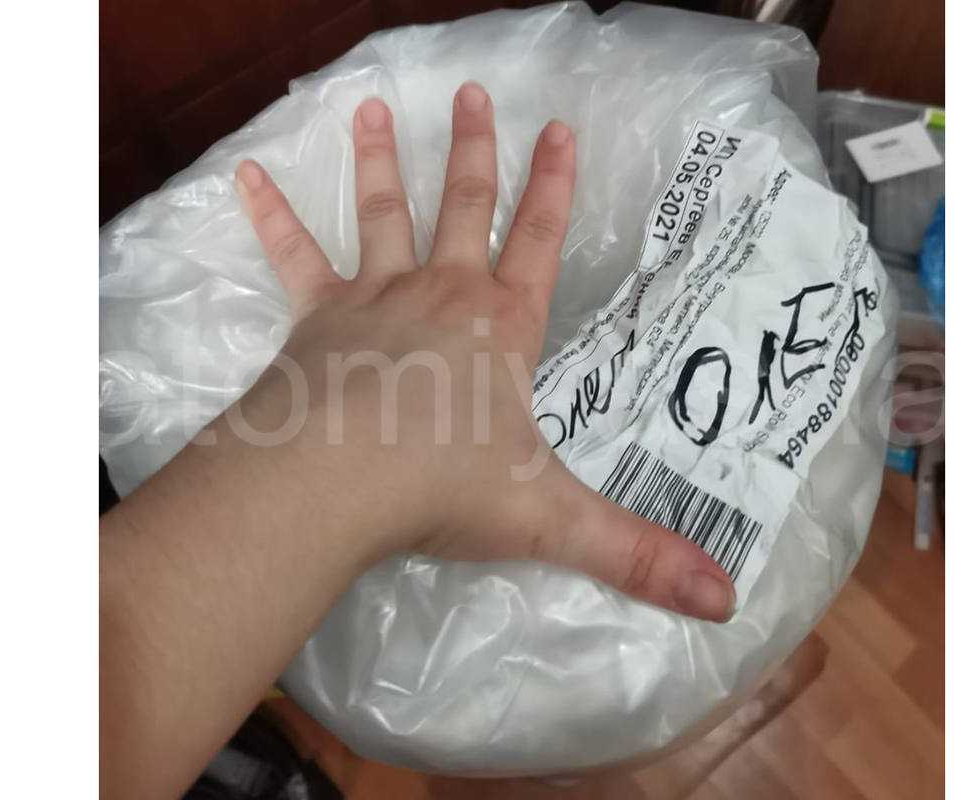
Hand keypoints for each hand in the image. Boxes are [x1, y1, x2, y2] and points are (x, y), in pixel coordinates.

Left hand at [228, 83, 734, 621]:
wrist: (333, 479)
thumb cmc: (442, 487)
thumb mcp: (551, 520)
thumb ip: (636, 554)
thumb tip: (725, 601)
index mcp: (503, 326)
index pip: (541, 241)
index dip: (555, 186)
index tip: (560, 128)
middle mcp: (442, 293)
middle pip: (465, 206)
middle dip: (476, 151)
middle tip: (477, 94)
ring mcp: (375, 297)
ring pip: (382, 212)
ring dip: (380, 160)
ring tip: (374, 107)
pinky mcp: (315, 317)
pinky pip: (292, 256)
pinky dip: (271, 215)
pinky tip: (244, 175)